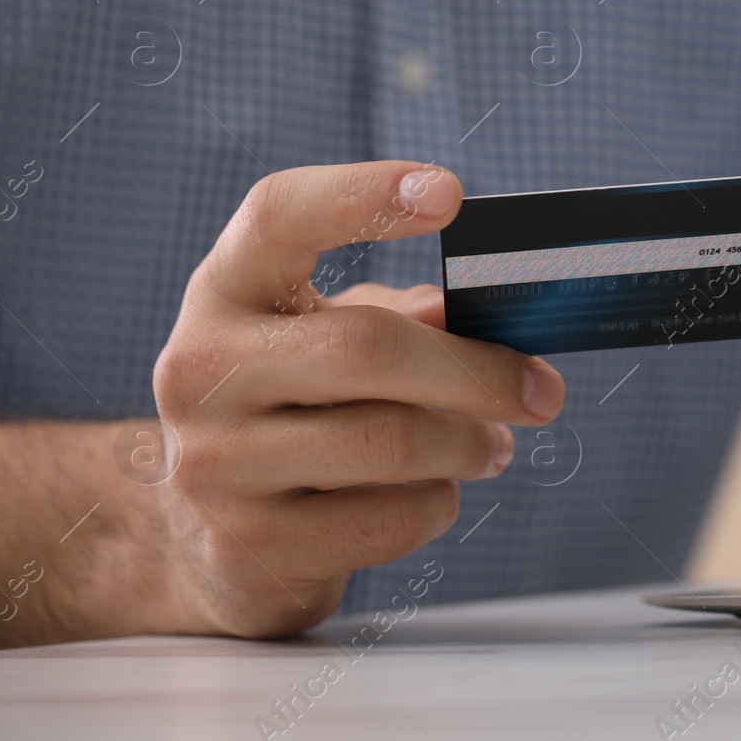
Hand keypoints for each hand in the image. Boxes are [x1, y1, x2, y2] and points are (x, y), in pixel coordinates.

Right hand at [150, 161, 564, 637]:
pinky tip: (432, 493)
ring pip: (390, 441)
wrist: (212, 542)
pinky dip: (437, 502)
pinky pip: (390, 518)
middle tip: (542, 390)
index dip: (362, 195)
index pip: (278, 215)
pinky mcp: (250, 546)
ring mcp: (214, 463)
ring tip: (491, 445)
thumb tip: (481, 311)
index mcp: (226, 291)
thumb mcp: (332, 341)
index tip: (450, 193)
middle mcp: (198, 369)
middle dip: (476, 371)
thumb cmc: (300, 412)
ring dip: (467, 444)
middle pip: (364, 347)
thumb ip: (402, 315)